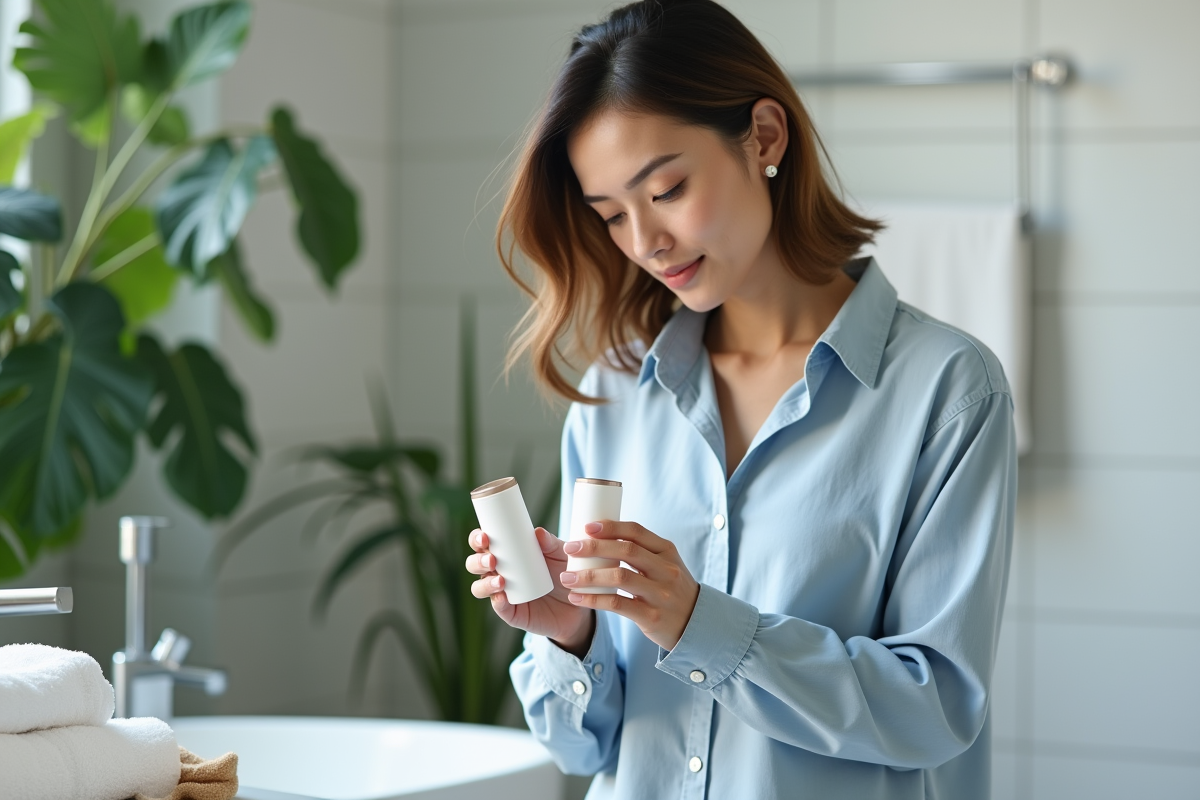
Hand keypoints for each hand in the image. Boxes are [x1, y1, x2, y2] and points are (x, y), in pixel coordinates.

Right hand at [465, 527, 593, 655]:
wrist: (576, 604)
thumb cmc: (564, 572)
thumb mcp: (560, 555)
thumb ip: (551, 543)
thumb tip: (538, 532)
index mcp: (505, 554)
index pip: (482, 544)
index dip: (477, 539)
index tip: (484, 537)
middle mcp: (498, 572)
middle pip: (474, 564)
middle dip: (478, 561)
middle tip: (492, 560)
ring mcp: (502, 593)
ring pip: (479, 587)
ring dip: (485, 583)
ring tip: (500, 580)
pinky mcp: (511, 613)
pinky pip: (499, 608)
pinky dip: (497, 602)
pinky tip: (502, 597)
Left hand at [560, 520, 699, 650]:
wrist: (696, 624)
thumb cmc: (671, 589)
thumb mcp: (665, 565)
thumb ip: (642, 551)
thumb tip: (602, 536)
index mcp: (666, 551)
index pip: (636, 532)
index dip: (610, 527)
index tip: (587, 527)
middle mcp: (665, 570)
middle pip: (626, 551)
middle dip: (594, 547)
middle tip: (570, 548)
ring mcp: (660, 593)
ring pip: (620, 576)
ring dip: (589, 576)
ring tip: (566, 577)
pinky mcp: (651, 616)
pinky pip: (617, 604)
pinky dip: (593, 599)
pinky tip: (576, 598)